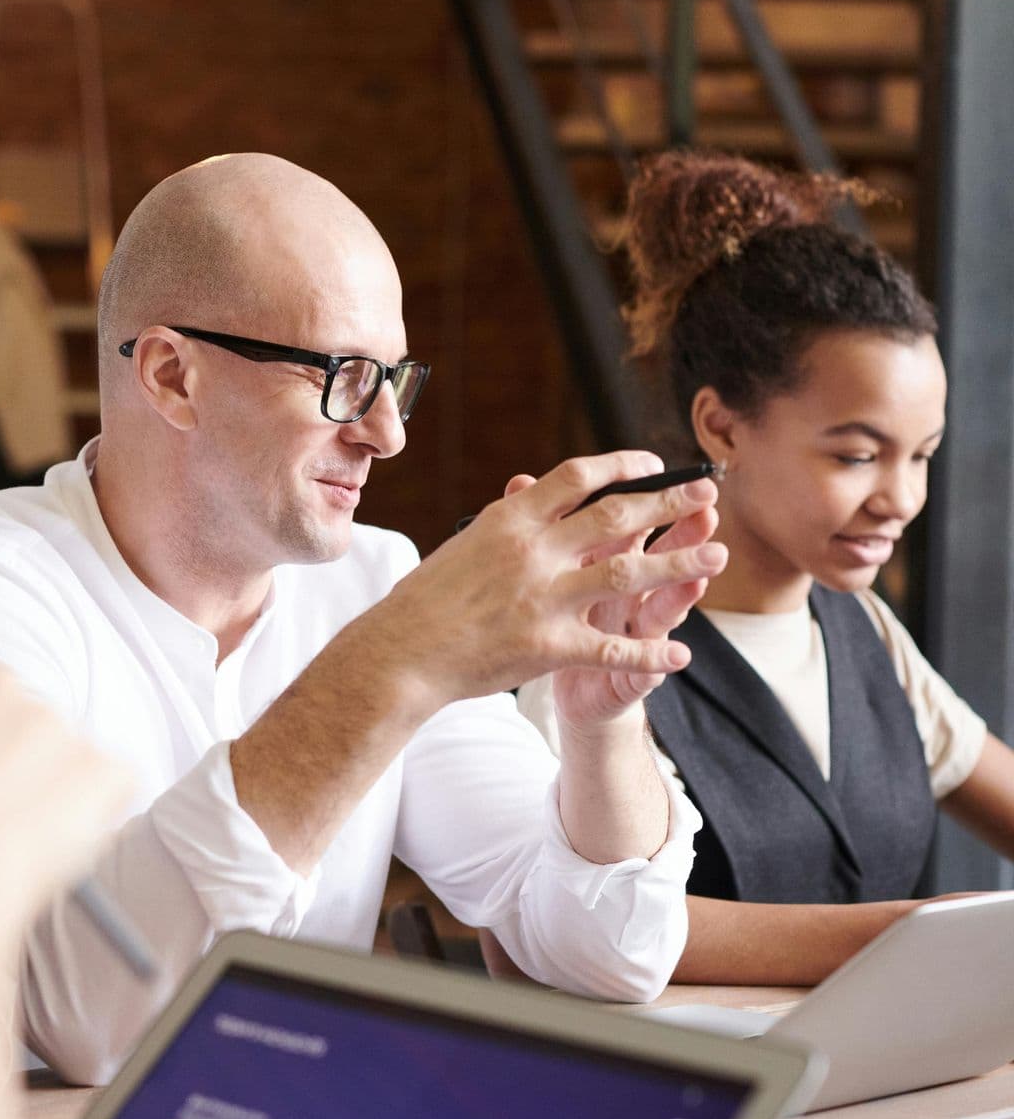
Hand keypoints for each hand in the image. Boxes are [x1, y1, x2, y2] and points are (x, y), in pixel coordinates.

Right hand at [0, 638, 133, 986]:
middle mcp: (1, 679)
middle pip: (22, 710)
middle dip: (15, 753)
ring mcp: (57, 720)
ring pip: (66, 750)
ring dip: (53, 785)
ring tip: (10, 839)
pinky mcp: (103, 764)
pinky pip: (110, 782)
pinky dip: (94, 813)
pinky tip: (47, 846)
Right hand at [383, 452, 725, 711]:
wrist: (400, 653)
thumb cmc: (424, 601)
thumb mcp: (465, 544)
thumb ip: (507, 520)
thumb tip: (527, 491)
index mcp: (511, 519)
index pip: (579, 476)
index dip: (624, 465)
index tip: (653, 464)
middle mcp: (532, 551)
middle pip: (617, 515)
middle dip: (670, 503)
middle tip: (706, 493)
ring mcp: (543, 598)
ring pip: (628, 574)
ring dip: (679, 564)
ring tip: (718, 556)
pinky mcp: (548, 646)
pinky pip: (612, 649)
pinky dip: (650, 653)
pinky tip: (680, 654)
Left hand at [552, 483, 722, 727]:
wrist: (562, 689)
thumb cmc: (550, 619)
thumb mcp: (548, 573)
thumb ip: (545, 532)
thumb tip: (518, 480)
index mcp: (604, 563)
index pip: (632, 524)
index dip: (645, 499)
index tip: (658, 470)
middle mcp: (626, 594)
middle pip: (656, 556)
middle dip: (681, 533)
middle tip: (705, 510)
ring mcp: (629, 634)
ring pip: (662, 606)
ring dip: (684, 588)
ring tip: (706, 570)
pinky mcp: (625, 675)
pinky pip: (641, 668)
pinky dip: (655, 662)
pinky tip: (677, 657)